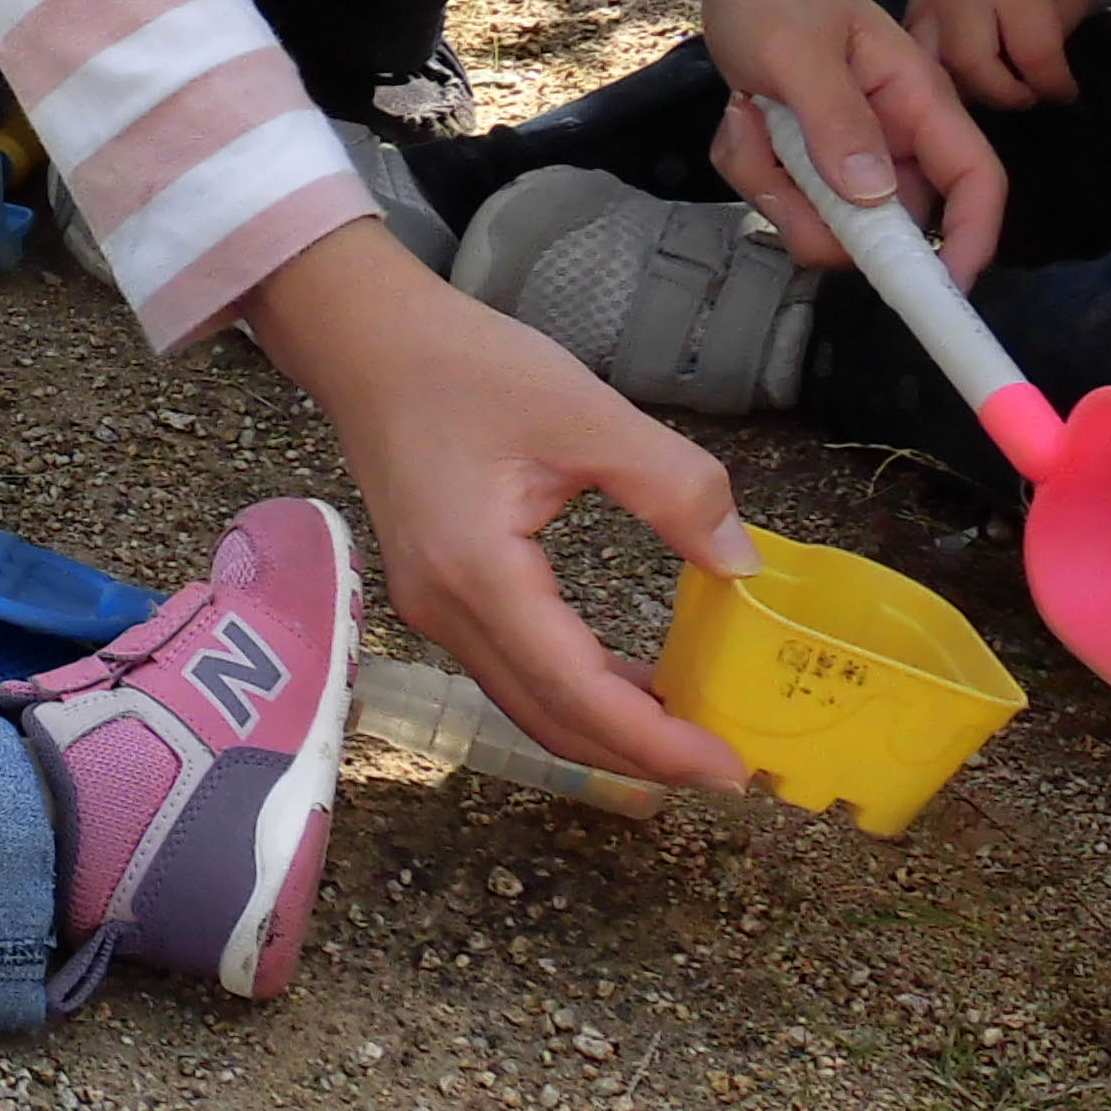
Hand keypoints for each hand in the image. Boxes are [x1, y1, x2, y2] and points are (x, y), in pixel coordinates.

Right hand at [241, 222, 757, 790]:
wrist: (368, 343)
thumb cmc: (467, 367)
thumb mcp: (588, 413)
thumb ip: (675, 489)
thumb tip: (742, 565)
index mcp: (479, 574)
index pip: (576, 690)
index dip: (655, 739)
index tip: (727, 764)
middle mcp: (446, 612)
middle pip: (549, 720)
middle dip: (638, 756)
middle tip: (723, 768)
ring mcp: (433, 611)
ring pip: (528, 706)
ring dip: (607, 730)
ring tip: (688, 734)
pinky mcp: (438, 597)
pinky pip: (513, 671)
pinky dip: (575, 694)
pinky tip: (630, 683)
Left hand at [697, 0, 1007, 282]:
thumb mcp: (800, 53)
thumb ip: (836, 122)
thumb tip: (874, 196)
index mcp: (919, 102)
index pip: (975, 181)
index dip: (970, 241)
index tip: (938, 291)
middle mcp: (894, 137)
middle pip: (884, 225)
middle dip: (816, 212)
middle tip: (766, 150)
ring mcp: (850, 154)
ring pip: (823, 220)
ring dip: (771, 183)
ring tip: (748, 115)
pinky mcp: (808, 161)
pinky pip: (782, 199)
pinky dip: (750, 167)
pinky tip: (742, 115)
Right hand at [906, 0, 1096, 111]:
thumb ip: (1051, 45)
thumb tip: (1041, 93)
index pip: (1033, 55)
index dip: (1054, 85)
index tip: (1065, 95)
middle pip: (974, 67)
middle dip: (1006, 94)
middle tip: (1028, 96)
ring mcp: (929, 5)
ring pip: (936, 70)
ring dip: (968, 93)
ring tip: (995, 91)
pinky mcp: (909, 17)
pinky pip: (918, 62)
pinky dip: (941, 82)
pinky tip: (966, 86)